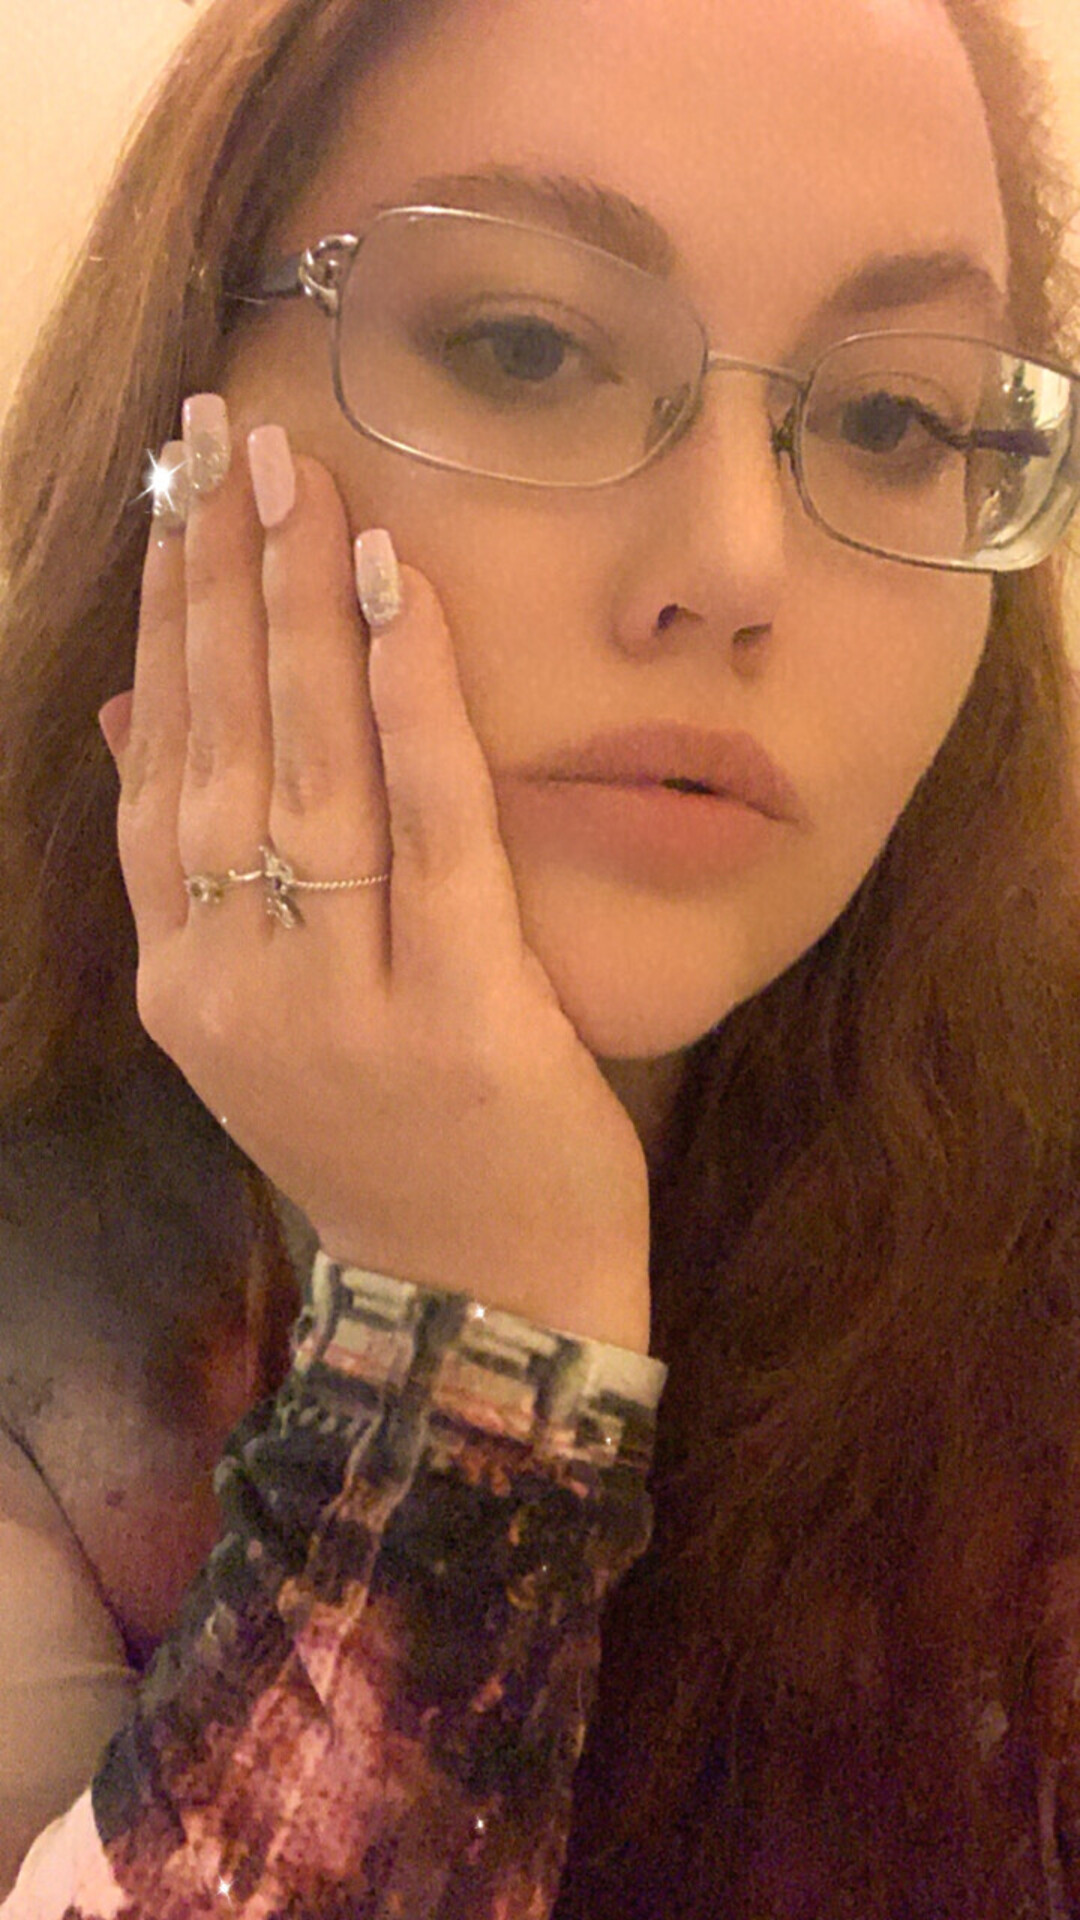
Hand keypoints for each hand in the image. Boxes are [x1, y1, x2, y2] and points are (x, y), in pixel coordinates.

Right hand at [99, 400, 650, 1352]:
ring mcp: (341, 1004)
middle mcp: (238, 986)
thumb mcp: (260, 1022)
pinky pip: (430, 825)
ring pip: (308, 768)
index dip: (164, 625)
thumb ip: (198, 879)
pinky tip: (396, 585)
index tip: (175, 498)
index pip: (158, 770)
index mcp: (187, 983)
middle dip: (220, 578)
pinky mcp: (459, 1013)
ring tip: (294, 475)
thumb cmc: (388, 1148)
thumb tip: (128, 719)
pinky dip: (412, 697)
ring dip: (297, 607)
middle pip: (219, 747)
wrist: (482, 1311)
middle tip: (225, 435)